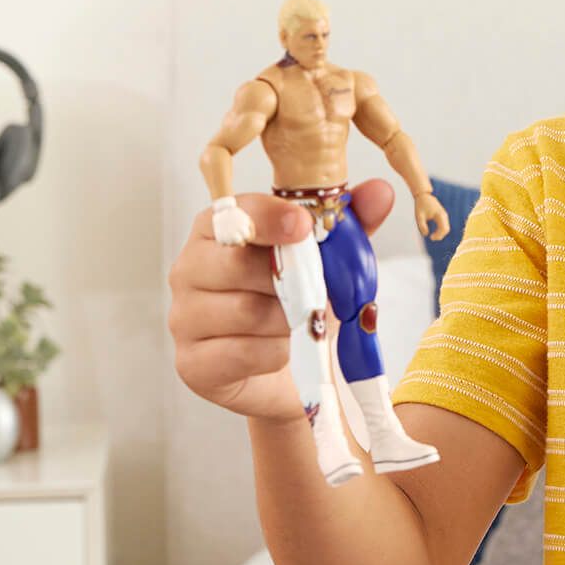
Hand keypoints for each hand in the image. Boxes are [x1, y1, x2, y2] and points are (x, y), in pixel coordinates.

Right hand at [169, 180, 395, 423]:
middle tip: (319, 290)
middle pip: (234, 264)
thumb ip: (351, 224)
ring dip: (289, 320)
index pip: (232, 212)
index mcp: (217, 231)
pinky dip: (276, 353)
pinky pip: (241, 353)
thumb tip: (381, 192)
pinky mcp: (191, 363)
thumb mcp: (332, 260)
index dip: (269, 217)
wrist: (293, 373)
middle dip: (289, 279)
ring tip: (302, 323)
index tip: (304, 225)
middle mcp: (189, 268)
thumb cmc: (302, 304)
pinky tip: (284, 350)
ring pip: (244, 311)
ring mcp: (184, 317)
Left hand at [414, 191, 449, 241]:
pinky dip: (440, 230)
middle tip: (431, 238)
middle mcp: (444, 215)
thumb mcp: (419, 216)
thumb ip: (422, 226)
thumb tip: (426, 234)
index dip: (438, 235)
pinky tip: (434, 232)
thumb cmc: (421, 205)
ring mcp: (444, 215)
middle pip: (446, 229)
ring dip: (440, 233)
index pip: (443, 228)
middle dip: (440, 236)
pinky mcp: (442, 216)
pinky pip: (444, 225)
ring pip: (446, 228)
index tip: (430, 237)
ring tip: (432, 236)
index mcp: (439, 215)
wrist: (423, 196)